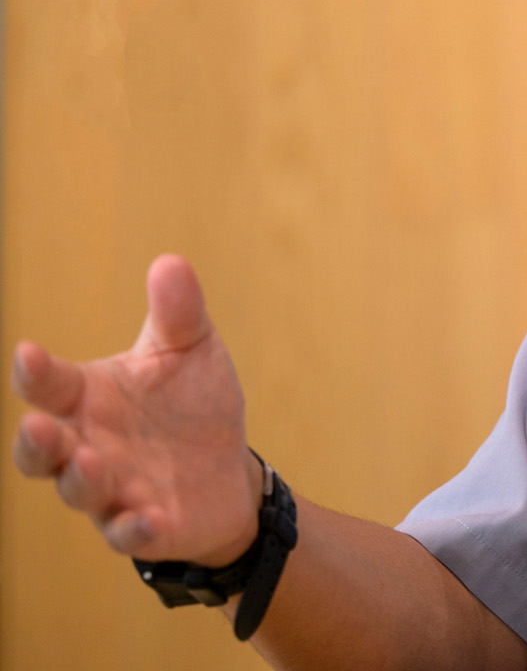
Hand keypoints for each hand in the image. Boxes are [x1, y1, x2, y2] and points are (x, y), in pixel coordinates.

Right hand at [11, 254, 259, 564]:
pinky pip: (128, 533)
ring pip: (77, 490)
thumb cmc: (192, 403)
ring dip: (81, 478)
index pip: (48, 385)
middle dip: (36, 440)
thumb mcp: (190, 352)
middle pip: (41, 450)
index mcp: (88, 398)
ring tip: (92, 459)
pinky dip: (135, 528)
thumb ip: (177, 313)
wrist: (228, 469)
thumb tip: (170, 262)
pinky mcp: (144, 526)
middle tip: (42, 425)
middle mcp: (87, 445)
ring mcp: (110, 490)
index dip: (35, 372)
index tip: (28, 352)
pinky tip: (149, 518)